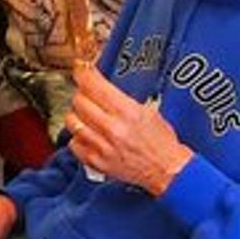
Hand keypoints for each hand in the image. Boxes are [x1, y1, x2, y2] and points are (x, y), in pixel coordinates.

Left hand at [64, 65, 193, 194]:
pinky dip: (78, 137)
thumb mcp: (146, 110)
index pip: (93, 85)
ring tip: (89, 117)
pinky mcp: (96, 162)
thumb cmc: (161, 141)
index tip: (80, 69)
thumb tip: (98, 85)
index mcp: (127, 112)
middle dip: (82, 94)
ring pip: (72, 122)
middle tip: (89, 96)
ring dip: (78, 116)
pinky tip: (89, 135)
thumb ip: (120, 99)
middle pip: (79, 101)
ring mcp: (102, 146)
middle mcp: (112, 128)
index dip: (82, 73)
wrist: (167, 170)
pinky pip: (74, 143)